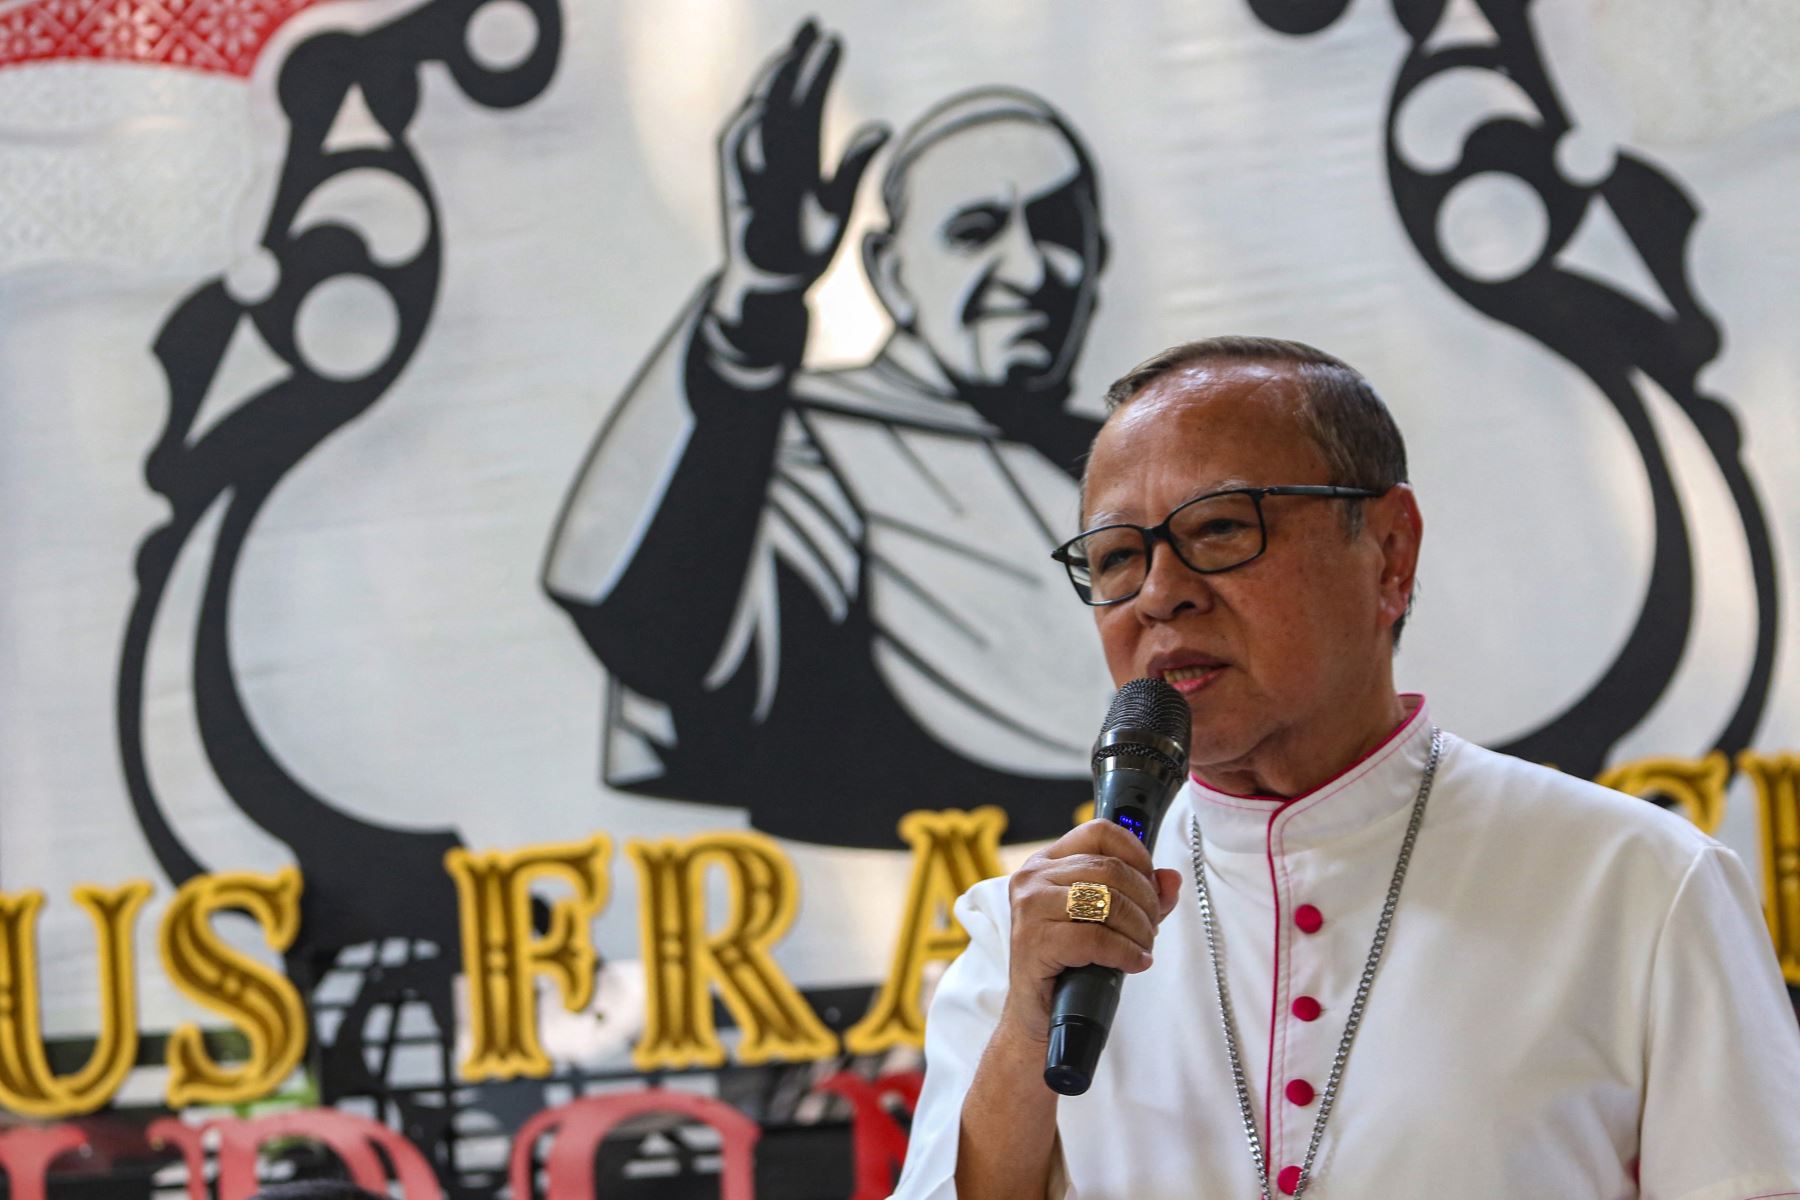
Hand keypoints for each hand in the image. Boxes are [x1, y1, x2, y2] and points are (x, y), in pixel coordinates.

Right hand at [716, 21, 889, 298]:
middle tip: (813, 27)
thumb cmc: (808, 249)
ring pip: (760, 118)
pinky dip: (747, 131)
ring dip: (772, 88)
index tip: (830, 36)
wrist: (775, 290)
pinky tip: (761, 106)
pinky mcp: (735, 190)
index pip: (809, 100)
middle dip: (796, 62)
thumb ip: (856, 166)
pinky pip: (737, 154)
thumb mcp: (839, 206)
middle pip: (784, 98)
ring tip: (790, 58)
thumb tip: (883, 126)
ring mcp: (752, 170)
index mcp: (801, 154)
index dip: (816, 68)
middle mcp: (775, 155)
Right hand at [998, 820, 1182, 1043]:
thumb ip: (1141, 896)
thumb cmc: (1072, 963)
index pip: (1100, 833)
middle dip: (1145, 902)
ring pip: (1107, 900)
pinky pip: (1096, 938)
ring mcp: (1030, 907)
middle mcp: (1032, 877)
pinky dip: (1126, 952)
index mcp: (1046, 862)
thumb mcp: (1108, 921)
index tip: (1151, 886)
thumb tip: (1171, 879)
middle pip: (1110, 869)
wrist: (1039, 1014)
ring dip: (1139, 928)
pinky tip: (1134, 962)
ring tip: (1142, 947)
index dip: (1137, 854)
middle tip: (1150, 930)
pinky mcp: (1034, 941)